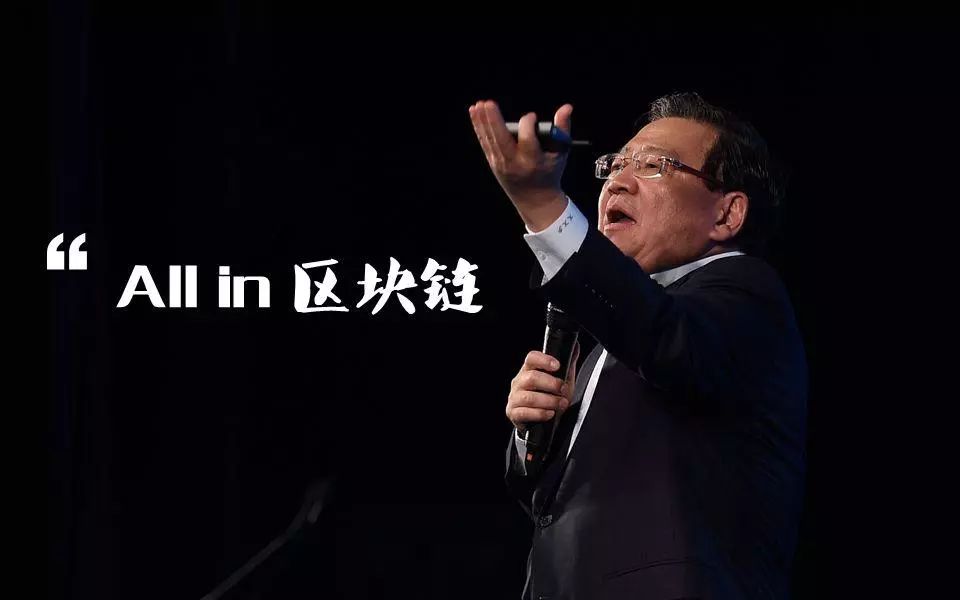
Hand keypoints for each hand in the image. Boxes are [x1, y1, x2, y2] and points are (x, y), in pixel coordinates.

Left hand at [469, 100, 573, 231]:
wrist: (535, 199)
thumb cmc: (550, 171)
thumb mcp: (560, 152)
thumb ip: (562, 128)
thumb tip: (567, 107)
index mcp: (533, 161)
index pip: (527, 139)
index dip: (528, 123)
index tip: (532, 116)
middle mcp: (515, 163)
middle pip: (502, 140)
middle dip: (493, 121)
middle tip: (487, 103)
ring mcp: (501, 164)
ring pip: (490, 140)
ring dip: (482, 122)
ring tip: (477, 105)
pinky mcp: (493, 163)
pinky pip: (485, 142)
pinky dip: (479, 128)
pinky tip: (475, 113)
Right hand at [506, 343, 579, 432]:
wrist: (540, 420)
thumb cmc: (549, 396)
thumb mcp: (561, 380)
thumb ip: (567, 364)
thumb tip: (575, 347)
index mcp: (528, 370)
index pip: (532, 358)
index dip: (544, 360)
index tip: (557, 366)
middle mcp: (519, 382)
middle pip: (531, 377)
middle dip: (551, 384)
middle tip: (563, 390)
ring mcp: (514, 398)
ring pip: (529, 397)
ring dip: (549, 401)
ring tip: (561, 404)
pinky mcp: (513, 413)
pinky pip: (525, 413)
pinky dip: (540, 413)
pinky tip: (550, 414)